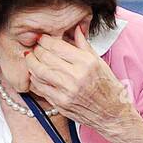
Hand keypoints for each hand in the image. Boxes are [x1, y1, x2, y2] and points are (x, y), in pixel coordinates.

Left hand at [22, 26, 141, 136]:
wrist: (111, 113)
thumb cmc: (107, 87)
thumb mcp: (99, 62)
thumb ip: (83, 45)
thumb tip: (76, 28)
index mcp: (86, 63)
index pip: (56, 46)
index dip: (44, 40)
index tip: (41, 39)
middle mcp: (75, 76)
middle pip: (44, 58)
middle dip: (36, 50)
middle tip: (35, 48)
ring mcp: (66, 92)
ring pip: (38, 72)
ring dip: (31, 64)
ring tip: (32, 59)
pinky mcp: (60, 104)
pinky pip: (40, 88)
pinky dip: (35, 79)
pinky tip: (36, 74)